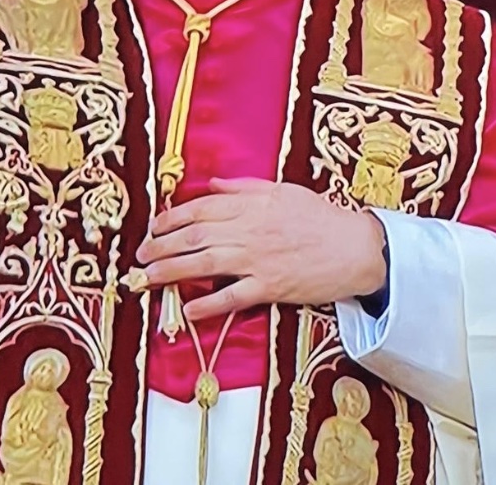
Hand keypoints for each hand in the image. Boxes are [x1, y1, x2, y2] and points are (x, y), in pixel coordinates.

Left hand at [135, 178, 387, 321]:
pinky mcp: (271, 286)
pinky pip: (234, 296)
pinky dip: (209, 303)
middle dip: (162, 245)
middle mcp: (250, 230)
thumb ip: (243, 187)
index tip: (153, 227)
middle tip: (140, 255)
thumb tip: (211, 185)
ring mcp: (259, 259)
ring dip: (172, 271)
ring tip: (148, 278)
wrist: (356, 247)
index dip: (171, 218)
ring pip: (206, 263)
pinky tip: (189, 310)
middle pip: (195, 236)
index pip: (201, 208)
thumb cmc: (320, 216)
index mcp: (251, 204)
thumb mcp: (282, 190)